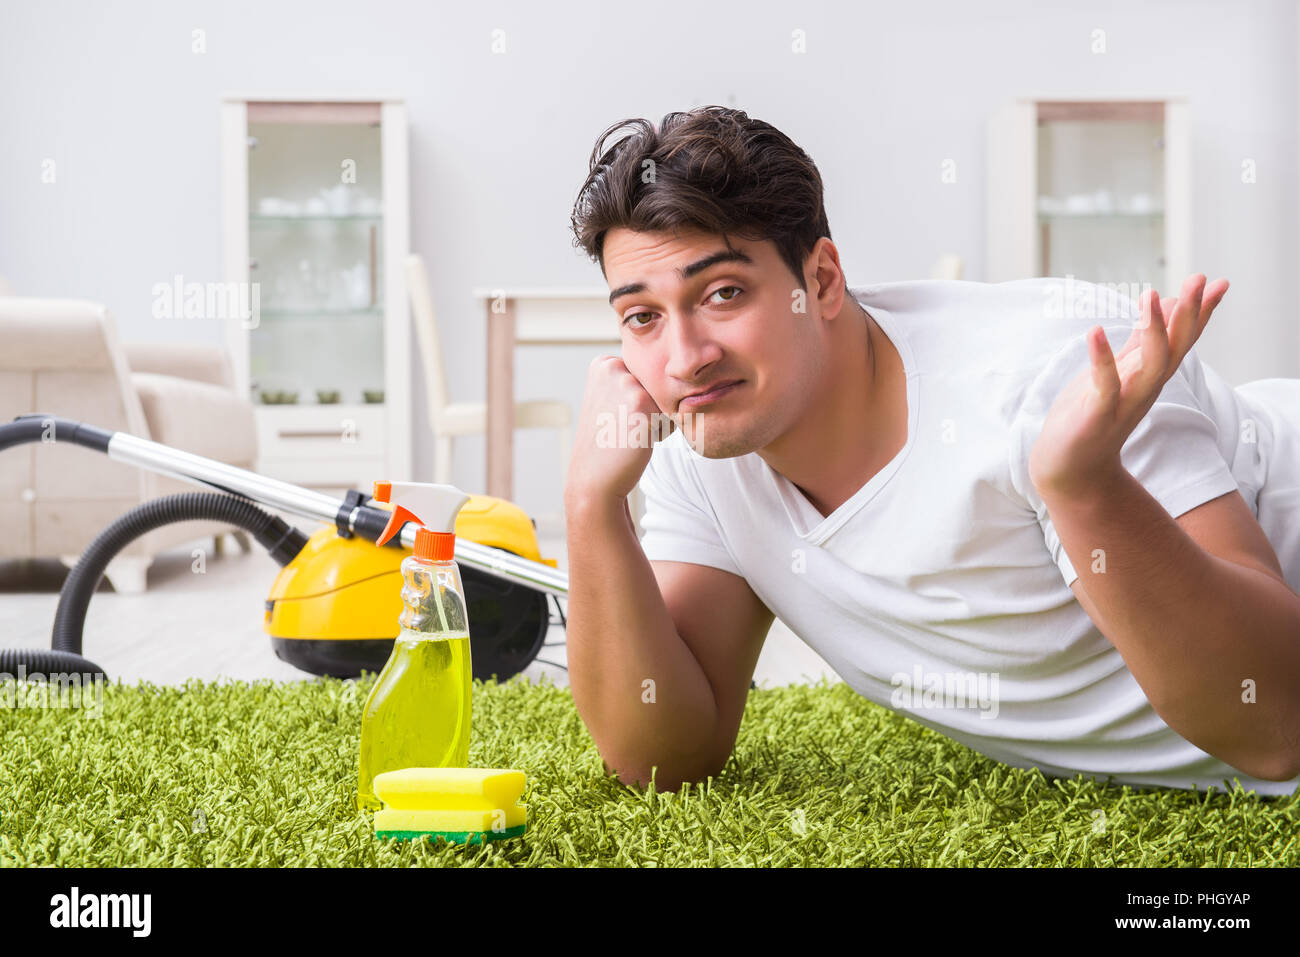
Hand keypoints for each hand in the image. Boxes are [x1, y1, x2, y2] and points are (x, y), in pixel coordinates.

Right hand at [565, 355, 675, 503]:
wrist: (594, 477)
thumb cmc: (608, 440)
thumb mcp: (609, 398)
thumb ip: (630, 378)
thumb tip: (673, 369)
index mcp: (604, 363)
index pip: (646, 373)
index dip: (639, 398)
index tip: (616, 414)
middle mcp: (613, 368)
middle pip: (657, 384)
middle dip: (650, 407)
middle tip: (623, 426)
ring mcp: (627, 385)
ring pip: (666, 398)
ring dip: (657, 419)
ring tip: (629, 432)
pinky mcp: (642, 406)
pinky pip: (671, 415)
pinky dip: (662, 432)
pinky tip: (636, 440)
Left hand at [1028, 274, 1229, 499]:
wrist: (1071, 468)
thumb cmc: (1092, 417)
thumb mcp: (1120, 372)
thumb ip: (1139, 343)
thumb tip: (1162, 306)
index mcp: (1149, 376)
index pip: (1181, 341)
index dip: (1200, 313)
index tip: (1219, 282)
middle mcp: (1144, 388)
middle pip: (1176, 348)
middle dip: (1188, 314)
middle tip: (1199, 279)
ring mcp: (1124, 402)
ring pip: (1151, 364)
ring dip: (1153, 330)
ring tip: (1150, 295)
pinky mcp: (1097, 415)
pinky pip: (1105, 385)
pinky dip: (1101, 358)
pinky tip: (1096, 331)